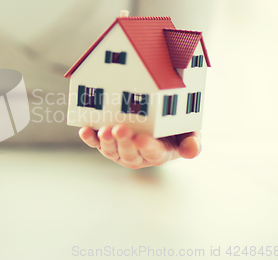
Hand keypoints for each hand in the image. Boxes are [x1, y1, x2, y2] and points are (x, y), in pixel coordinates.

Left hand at [79, 124, 200, 168]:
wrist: (157, 123)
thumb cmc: (174, 129)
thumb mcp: (189, 133)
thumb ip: (192, 142)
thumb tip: (191, 151)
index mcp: (159, 153)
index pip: (153, 153)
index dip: (147, 147)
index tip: (143, 139)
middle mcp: (137, 155)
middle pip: (130, 152)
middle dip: (124, 142)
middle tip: (120, 130)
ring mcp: (120, 150)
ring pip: (112, 150)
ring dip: (106, 141)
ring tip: (105, 131)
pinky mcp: (106, 143)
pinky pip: (96, 143)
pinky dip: (90, 138)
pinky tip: (85, 131)